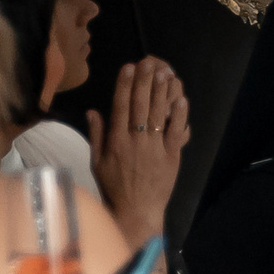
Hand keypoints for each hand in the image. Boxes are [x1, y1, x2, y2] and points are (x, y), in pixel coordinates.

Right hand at [90, 57, 190, 245]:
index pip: (120, 107)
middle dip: (144, 81)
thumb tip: (92, 110)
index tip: (128, 67)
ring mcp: (155, 147)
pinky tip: (181, 98)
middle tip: (149, 63)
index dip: (124, 85)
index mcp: (116, 141)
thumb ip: (96, 135)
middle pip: (140, 105)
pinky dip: (180, 114)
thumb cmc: (114, 187)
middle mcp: (135, 140)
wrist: (135, 211)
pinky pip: (177, 131)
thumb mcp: (97, 162)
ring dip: (162, 91)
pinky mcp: (172, 155)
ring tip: (164, 73)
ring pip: (159, 114)